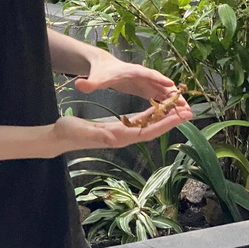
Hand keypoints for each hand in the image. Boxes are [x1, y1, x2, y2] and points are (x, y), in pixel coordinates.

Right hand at [50, 96, 192, 154]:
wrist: (59, 137)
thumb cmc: (68, 132)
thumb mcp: (82, 131)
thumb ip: (97, 135)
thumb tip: (113, 138)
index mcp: (118, 136)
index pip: (147, 130)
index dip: (164, 124)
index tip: (180, 116)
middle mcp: (123, 137)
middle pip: (153, 129)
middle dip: (171, 121)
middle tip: (189, 111)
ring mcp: (121, 133)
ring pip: (148, 125)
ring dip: (164, 118)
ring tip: (179, 109)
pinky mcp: (117, 129)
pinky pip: (139, 122)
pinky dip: (150, 115)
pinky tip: (157, 110)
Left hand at [74, 57, 179, 103]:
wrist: (103, 65)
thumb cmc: (100, 72)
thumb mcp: (95, 78)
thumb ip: (89, 83)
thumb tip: (79, 84)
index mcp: (133, 72)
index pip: (148, 75)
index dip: (158, 80)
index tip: (170, 86)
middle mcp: (143, 75)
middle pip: (161, 84)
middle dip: (173, 94)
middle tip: (186, 104)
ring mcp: (147, 82)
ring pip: (164, 91)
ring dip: (175, 100)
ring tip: (187, 110)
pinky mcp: (147, 88)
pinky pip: (161, 96)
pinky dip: (170, 103)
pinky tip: (178, 112)